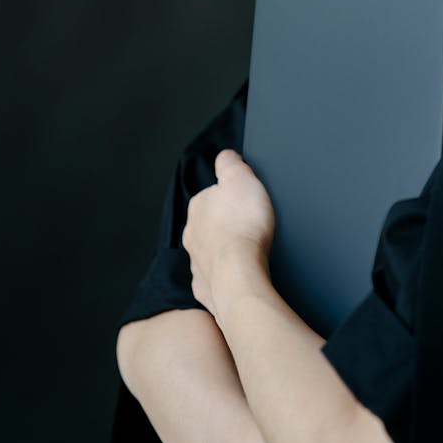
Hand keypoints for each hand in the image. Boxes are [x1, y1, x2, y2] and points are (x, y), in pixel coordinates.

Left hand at [182, 149, 274, 314]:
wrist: (240, 275)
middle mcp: (192, 234)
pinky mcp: (206, 287)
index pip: (213, 193)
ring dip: (225, 250)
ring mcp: (197, 262)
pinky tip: (241, 271)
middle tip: (250, 225)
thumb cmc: (242, 228)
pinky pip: (215, 277)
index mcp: (198, 206)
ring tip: (248, 250)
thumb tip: (225, 156)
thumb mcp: (240, 178)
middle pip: (210, 224)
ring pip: (211, 251)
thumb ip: (229, 162)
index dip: (233, 195)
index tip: (247, 200)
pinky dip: (226, 274)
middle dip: (227, 224)